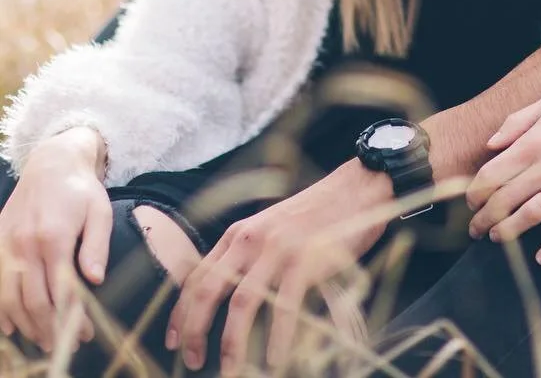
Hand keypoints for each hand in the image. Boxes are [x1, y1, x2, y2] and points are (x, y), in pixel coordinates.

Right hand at [0, 127, 110, 349]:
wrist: (51, 163)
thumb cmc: (81, 189)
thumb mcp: (99, 211)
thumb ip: (96, 246)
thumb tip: (95, 280)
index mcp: (54, 238)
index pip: (62, 291)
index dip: (72, 318)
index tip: (85, 335)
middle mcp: (24, 246)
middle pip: (32, 302)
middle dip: (48, 330)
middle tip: (65, 347)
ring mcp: (6, 247)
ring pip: (9, 299)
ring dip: (25, 326)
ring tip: (43, 341)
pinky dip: (0, 311)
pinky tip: (10, 328)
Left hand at [167, 161, 391, 375]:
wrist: (356, 191)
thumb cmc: (317, 215)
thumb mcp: (270, 228)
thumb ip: (248, 256)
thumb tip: (228, 300)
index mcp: (238, 233)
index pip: (196, 276)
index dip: (180, 313)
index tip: (174, 342)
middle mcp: (251, 238)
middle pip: (208, 291)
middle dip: (195, 332)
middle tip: (192, 361)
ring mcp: (278, 249)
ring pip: (241, 304)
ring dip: (233, 345)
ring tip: (232, 372)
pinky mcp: (305, 260)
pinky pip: (283, 307)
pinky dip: (276, 339)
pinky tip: (275, 360)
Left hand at [465, 84, 540, 265]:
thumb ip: (518, 120)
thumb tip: (490, 144)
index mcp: (534, 141)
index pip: (491, 174)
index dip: (475, 193)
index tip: (470, 204)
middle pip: (504, 199)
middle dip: (483, 218)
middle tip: (474, 231)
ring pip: (530, 215)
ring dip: (508, 232)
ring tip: (497, 239)